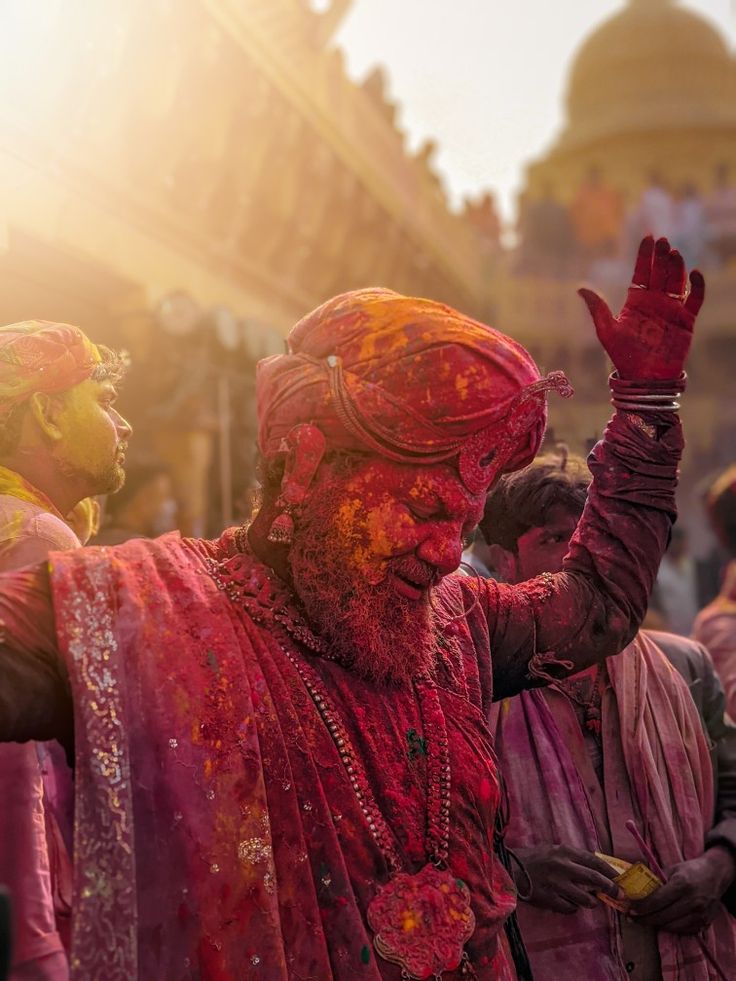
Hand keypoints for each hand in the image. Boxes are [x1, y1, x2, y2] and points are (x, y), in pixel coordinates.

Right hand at [513, 844, 621, 913]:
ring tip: (591, 901)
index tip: (620, 878)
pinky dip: (573, 908)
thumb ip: (573, 858)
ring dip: (592, 901)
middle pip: (594, 879)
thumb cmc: (534, 858)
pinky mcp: (549, 898)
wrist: (510, 868)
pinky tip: (571, 904)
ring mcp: (556, 884)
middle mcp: (562, 866)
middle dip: (610, 888)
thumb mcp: (554, 850)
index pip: (594, 861)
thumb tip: (595, 868)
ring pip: (584, 898)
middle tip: (620, 895)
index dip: (610, 871)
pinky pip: (569, 908)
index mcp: (565, 852)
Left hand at [579, 236, 704, 379]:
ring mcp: (672, 310)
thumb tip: (580, 288)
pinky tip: (694, 273)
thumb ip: (597, 308)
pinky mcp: (687, 320)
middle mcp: (655, 302)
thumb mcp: (607, 331)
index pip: (641, 273)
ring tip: (674, 253)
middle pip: (660, 273)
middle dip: (661, 256)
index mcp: (636, 302)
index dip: (644, 255)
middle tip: (662, 241)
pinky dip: (697, 286)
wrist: (645, 378)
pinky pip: (695, 299)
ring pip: (677, 281)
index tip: (648, 237)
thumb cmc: (624, 357)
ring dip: (676, 267)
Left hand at [630, 847, 735, 933]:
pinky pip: (682, 930)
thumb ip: (656, 879)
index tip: (629, 909)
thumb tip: (635, 887)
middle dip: (644, 918)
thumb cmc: (690, 870)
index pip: (657, 900)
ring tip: (643, 920)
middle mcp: (692, 901)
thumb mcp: (672, 869)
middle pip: (662, 916)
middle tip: (631, 917)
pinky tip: (660, 922)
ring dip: (655, 924)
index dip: (641, 907)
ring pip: (671, 926)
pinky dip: (670, 927)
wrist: (716, 875)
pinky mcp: (704, 923)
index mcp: (682, 884)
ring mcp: (700, 914)